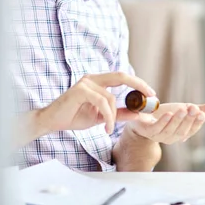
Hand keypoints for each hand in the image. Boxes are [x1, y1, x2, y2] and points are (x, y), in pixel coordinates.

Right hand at [38, 72, 154, 134]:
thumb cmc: (74, 116)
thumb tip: (139, 113)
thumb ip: (119, 113)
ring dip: (114, 116)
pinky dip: (108, 116)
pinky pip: (102, 102)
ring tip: (110, 128)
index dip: (138, 83)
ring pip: (110, 97)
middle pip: (120, 76)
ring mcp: (85, 82)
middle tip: (150, 96)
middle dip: (138, 85)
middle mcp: (92, 78)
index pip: (121, 77)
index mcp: (98, 81)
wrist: (52, 121)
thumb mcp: (101, 116)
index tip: (152, 93)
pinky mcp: (80, 90)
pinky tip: (106, 127)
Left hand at [126, 102, 204, 144]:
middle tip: (193, 108)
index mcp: (183, 134)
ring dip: (177, 120)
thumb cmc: (168, 114)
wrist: (143, 115)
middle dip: (188, 120)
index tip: (201, 112)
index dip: (197, 122)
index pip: (192, 130)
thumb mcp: (188, 109)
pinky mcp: (147, 130)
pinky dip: (163, 122)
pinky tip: (168, 114)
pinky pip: (156, 129)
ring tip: (183, 108)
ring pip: (170, 130)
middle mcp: (171, 137)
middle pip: (182, 131)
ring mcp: (159, 136)